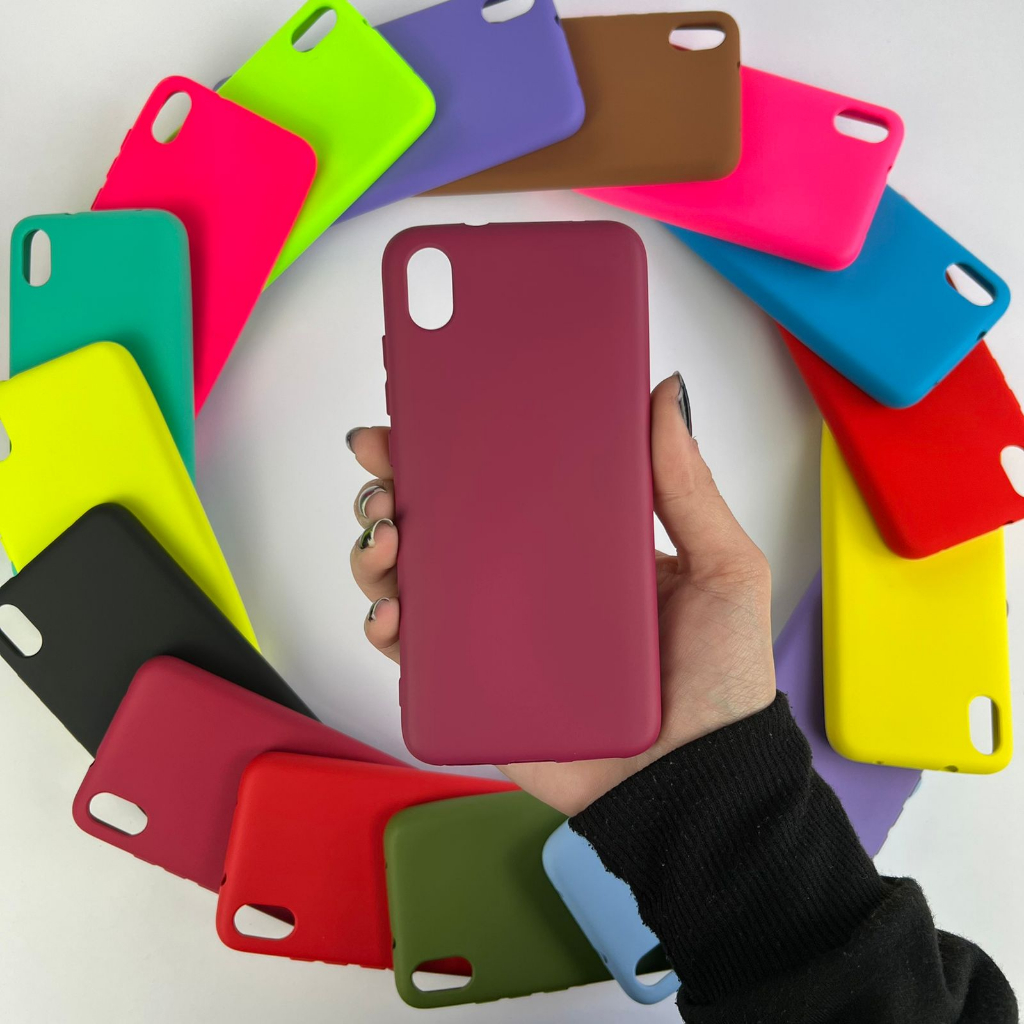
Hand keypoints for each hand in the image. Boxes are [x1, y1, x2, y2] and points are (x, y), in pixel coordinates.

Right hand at [346, 373, 776, 815]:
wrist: (697, 788)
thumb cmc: (720, 683)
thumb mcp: (723, 569)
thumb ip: (689, 486)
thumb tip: (664, 392)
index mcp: (580, 544)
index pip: (507, 481)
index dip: (460, 444)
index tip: (422, 412)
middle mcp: (530, 583)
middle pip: (447, 524)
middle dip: (398, 487)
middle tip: (382, 469)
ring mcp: (498, 637)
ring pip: (417, 580)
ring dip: (380, 550)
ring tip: (385, 539)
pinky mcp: (478, 691)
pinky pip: (417, 653)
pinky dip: (387, 626)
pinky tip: (391, 613)